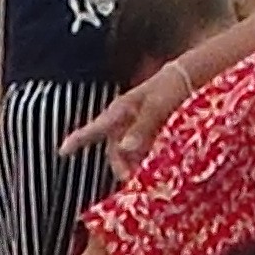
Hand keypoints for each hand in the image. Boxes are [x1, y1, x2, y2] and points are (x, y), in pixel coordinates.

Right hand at [64, 60, 194, 168]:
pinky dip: (145, 158)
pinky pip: (142, 149)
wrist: (191, 76)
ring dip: (134, 163)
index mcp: (121, 109)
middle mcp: (126, 119)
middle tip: (130, 178)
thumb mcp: (158, 104)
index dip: (77, 139)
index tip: (62, 151)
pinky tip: (156, 165)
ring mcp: (138, 125)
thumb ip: (142, 125)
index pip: (95, 127)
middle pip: (113, 147)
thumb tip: (125, 148)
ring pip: (128, 150)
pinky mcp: (151, 130)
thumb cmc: (172, 84)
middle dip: (119, 164)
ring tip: (146, 173)